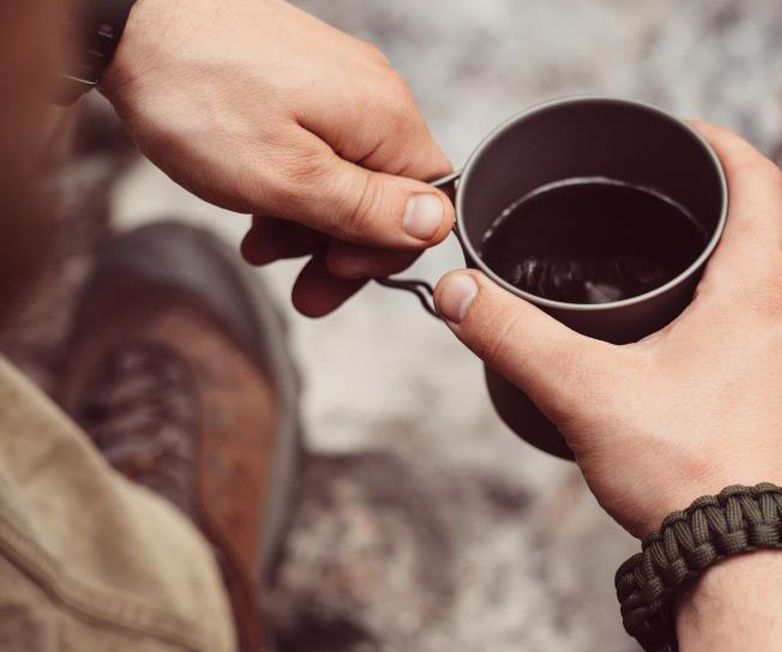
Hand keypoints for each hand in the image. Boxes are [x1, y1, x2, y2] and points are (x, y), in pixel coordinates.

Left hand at [100, 0, 453, 315]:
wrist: (134, 19)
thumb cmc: (199, 93)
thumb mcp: (287, 177)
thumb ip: (367, 209)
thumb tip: (437, 226)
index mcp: (386, 120)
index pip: (429, 205)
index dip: (387, 251)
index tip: (336, 272)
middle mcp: (376, 96)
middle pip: (388, 195)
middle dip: (343, 247)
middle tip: (300, 286)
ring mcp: (341, 83)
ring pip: (350, 175)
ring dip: (311, 222)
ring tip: (259, 244)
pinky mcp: (307, 79)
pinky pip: (321, 147)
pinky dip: (295, 185)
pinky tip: (257, 204)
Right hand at [432, 123, 781, 536]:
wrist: (747, 561)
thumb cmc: (686, 473)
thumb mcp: (584, 392)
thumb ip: (513, 335)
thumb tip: (458, 293)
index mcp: (757, 291)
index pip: (760, 180)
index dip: (721, 144)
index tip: (684, 138)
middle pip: (769, 225)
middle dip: (720, 199)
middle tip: (667, 195)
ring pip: (775, 278)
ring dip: (734, 256)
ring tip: (677, 258)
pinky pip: (774, 326)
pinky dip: (740, 307)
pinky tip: (694, 338)